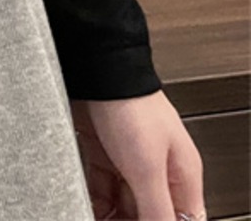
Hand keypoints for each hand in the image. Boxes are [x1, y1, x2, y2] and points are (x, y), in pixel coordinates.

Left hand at [71, 92, 206, 219]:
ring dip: (110, 215)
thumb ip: (157, 208)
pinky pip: (100, 186)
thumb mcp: (147, 167)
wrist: (95, 64)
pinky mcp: (101, 149)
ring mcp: (127, 158)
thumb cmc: (129, 104)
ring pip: (124, 202)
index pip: (182, 219)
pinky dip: (94, 199)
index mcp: (180, 174)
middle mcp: (157, 168)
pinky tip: (86, 206)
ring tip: (95, 218)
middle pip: (149, 213)